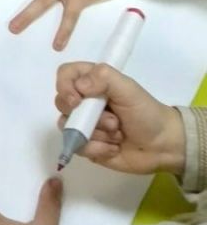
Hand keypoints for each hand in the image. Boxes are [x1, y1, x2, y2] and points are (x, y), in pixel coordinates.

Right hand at [54, 63, 185, 175]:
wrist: (162, 147)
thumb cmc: (146, 113)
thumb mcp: (129, 89)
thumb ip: (104, 78)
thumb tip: (78, 86)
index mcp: (93, 82)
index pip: (65, 75)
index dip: (65, 86)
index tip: (77, 100)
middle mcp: (85, 102)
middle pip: (62, 104)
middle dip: (88, 117)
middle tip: (113, 122)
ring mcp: (84, 124)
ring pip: (69, 128)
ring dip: (96, 134)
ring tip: (117, 136)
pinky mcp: (87, 145)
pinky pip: (78, 147)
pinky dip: (97, 149)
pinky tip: (114, 148)